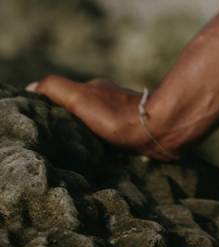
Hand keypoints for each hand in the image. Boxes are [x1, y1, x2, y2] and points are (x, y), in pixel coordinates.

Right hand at [24, 75, 183, 158]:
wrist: (158, 129)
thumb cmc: (117, 114)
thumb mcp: (80, 97)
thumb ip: (56, 89)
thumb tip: (31, 87)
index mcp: (96, 90)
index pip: (66, 98)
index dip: (51, 108)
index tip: (41, 122)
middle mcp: (110, 101)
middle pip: (82, 113)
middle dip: (69, 124)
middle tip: (54, 141)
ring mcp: (124, 118)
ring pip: (98, 128)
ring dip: (87, 138)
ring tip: (73, 153)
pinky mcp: (134, 136)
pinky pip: (112, 142)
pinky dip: (103, 148)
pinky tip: (98, 159)